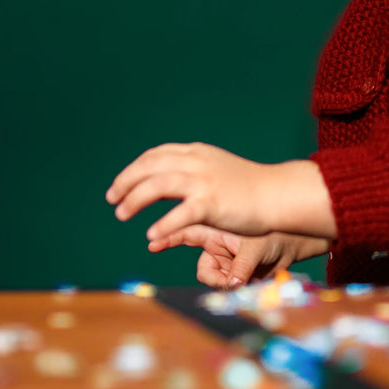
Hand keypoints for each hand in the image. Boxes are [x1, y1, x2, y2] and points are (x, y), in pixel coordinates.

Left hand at [106, 141, 272, 240]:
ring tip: (122, 215)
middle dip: (125, 182)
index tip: (119, 185)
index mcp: (197, 153)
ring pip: (157, 186)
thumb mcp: (216, 170)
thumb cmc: (248, 187)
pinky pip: (179, 213)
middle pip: (149, 167)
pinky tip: (151, 236)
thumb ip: (192, 172)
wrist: (276, 193)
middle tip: (112, 200)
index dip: (133, 169)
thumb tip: (166, 181)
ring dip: (134, 200)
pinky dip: (162, 224)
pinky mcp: (212, 202)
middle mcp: (197, 162)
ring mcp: (204, 181)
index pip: (155, 155)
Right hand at [149, 225, 311, 288]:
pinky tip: (251, 281)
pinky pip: (228, 287)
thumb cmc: (273, 235)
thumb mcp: (256, 247)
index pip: (186, 231)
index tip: (152, 241)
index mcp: (216, 228)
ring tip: (248, 277)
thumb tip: (233, 285)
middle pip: (203, 269)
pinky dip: (237, 288)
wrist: (293, 244)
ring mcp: (224, 261)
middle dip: (215, 277)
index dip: (168, 237)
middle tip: (229, 280)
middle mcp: (216, 245)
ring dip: (229, 284)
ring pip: (215, 281)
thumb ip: (242, 266)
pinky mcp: (234, 274)